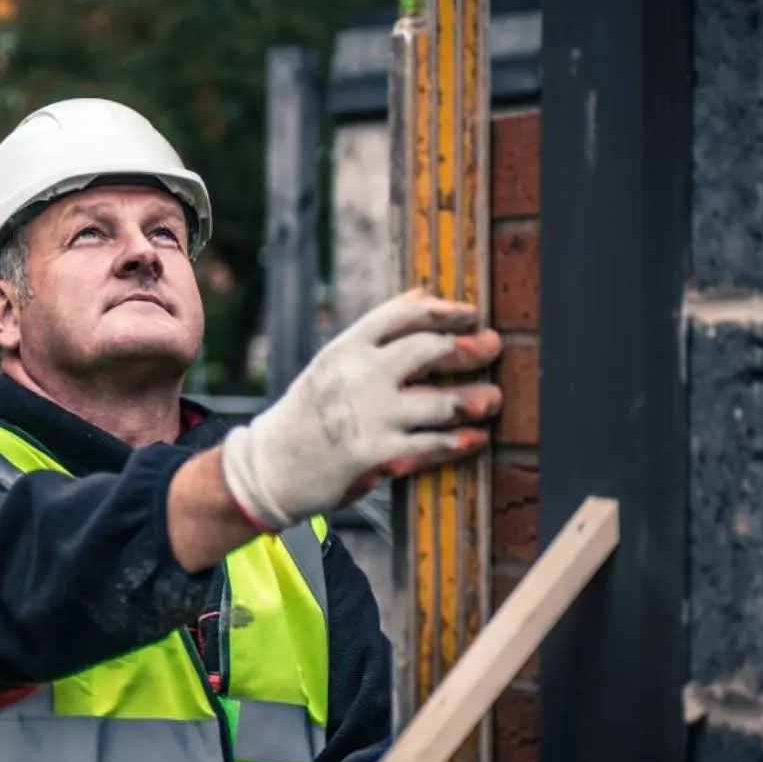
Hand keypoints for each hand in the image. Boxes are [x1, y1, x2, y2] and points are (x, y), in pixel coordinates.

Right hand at [221, 288, 501, 531]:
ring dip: (475, 399)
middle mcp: (359, 376)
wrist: (270, 467)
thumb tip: (424, 294)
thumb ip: (374, 337)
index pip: (405, 315)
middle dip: (470, 348)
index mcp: (347, 347)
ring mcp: (369, 416)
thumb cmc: (307, 413)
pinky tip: (474, 438)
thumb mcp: (331, 365)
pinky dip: (459, 441)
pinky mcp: (376, 454)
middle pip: (430, 350)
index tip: (473, 314)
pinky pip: (431, 444)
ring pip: (441, 402)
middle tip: (493, 348)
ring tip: (492, 399)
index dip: (446, 311)